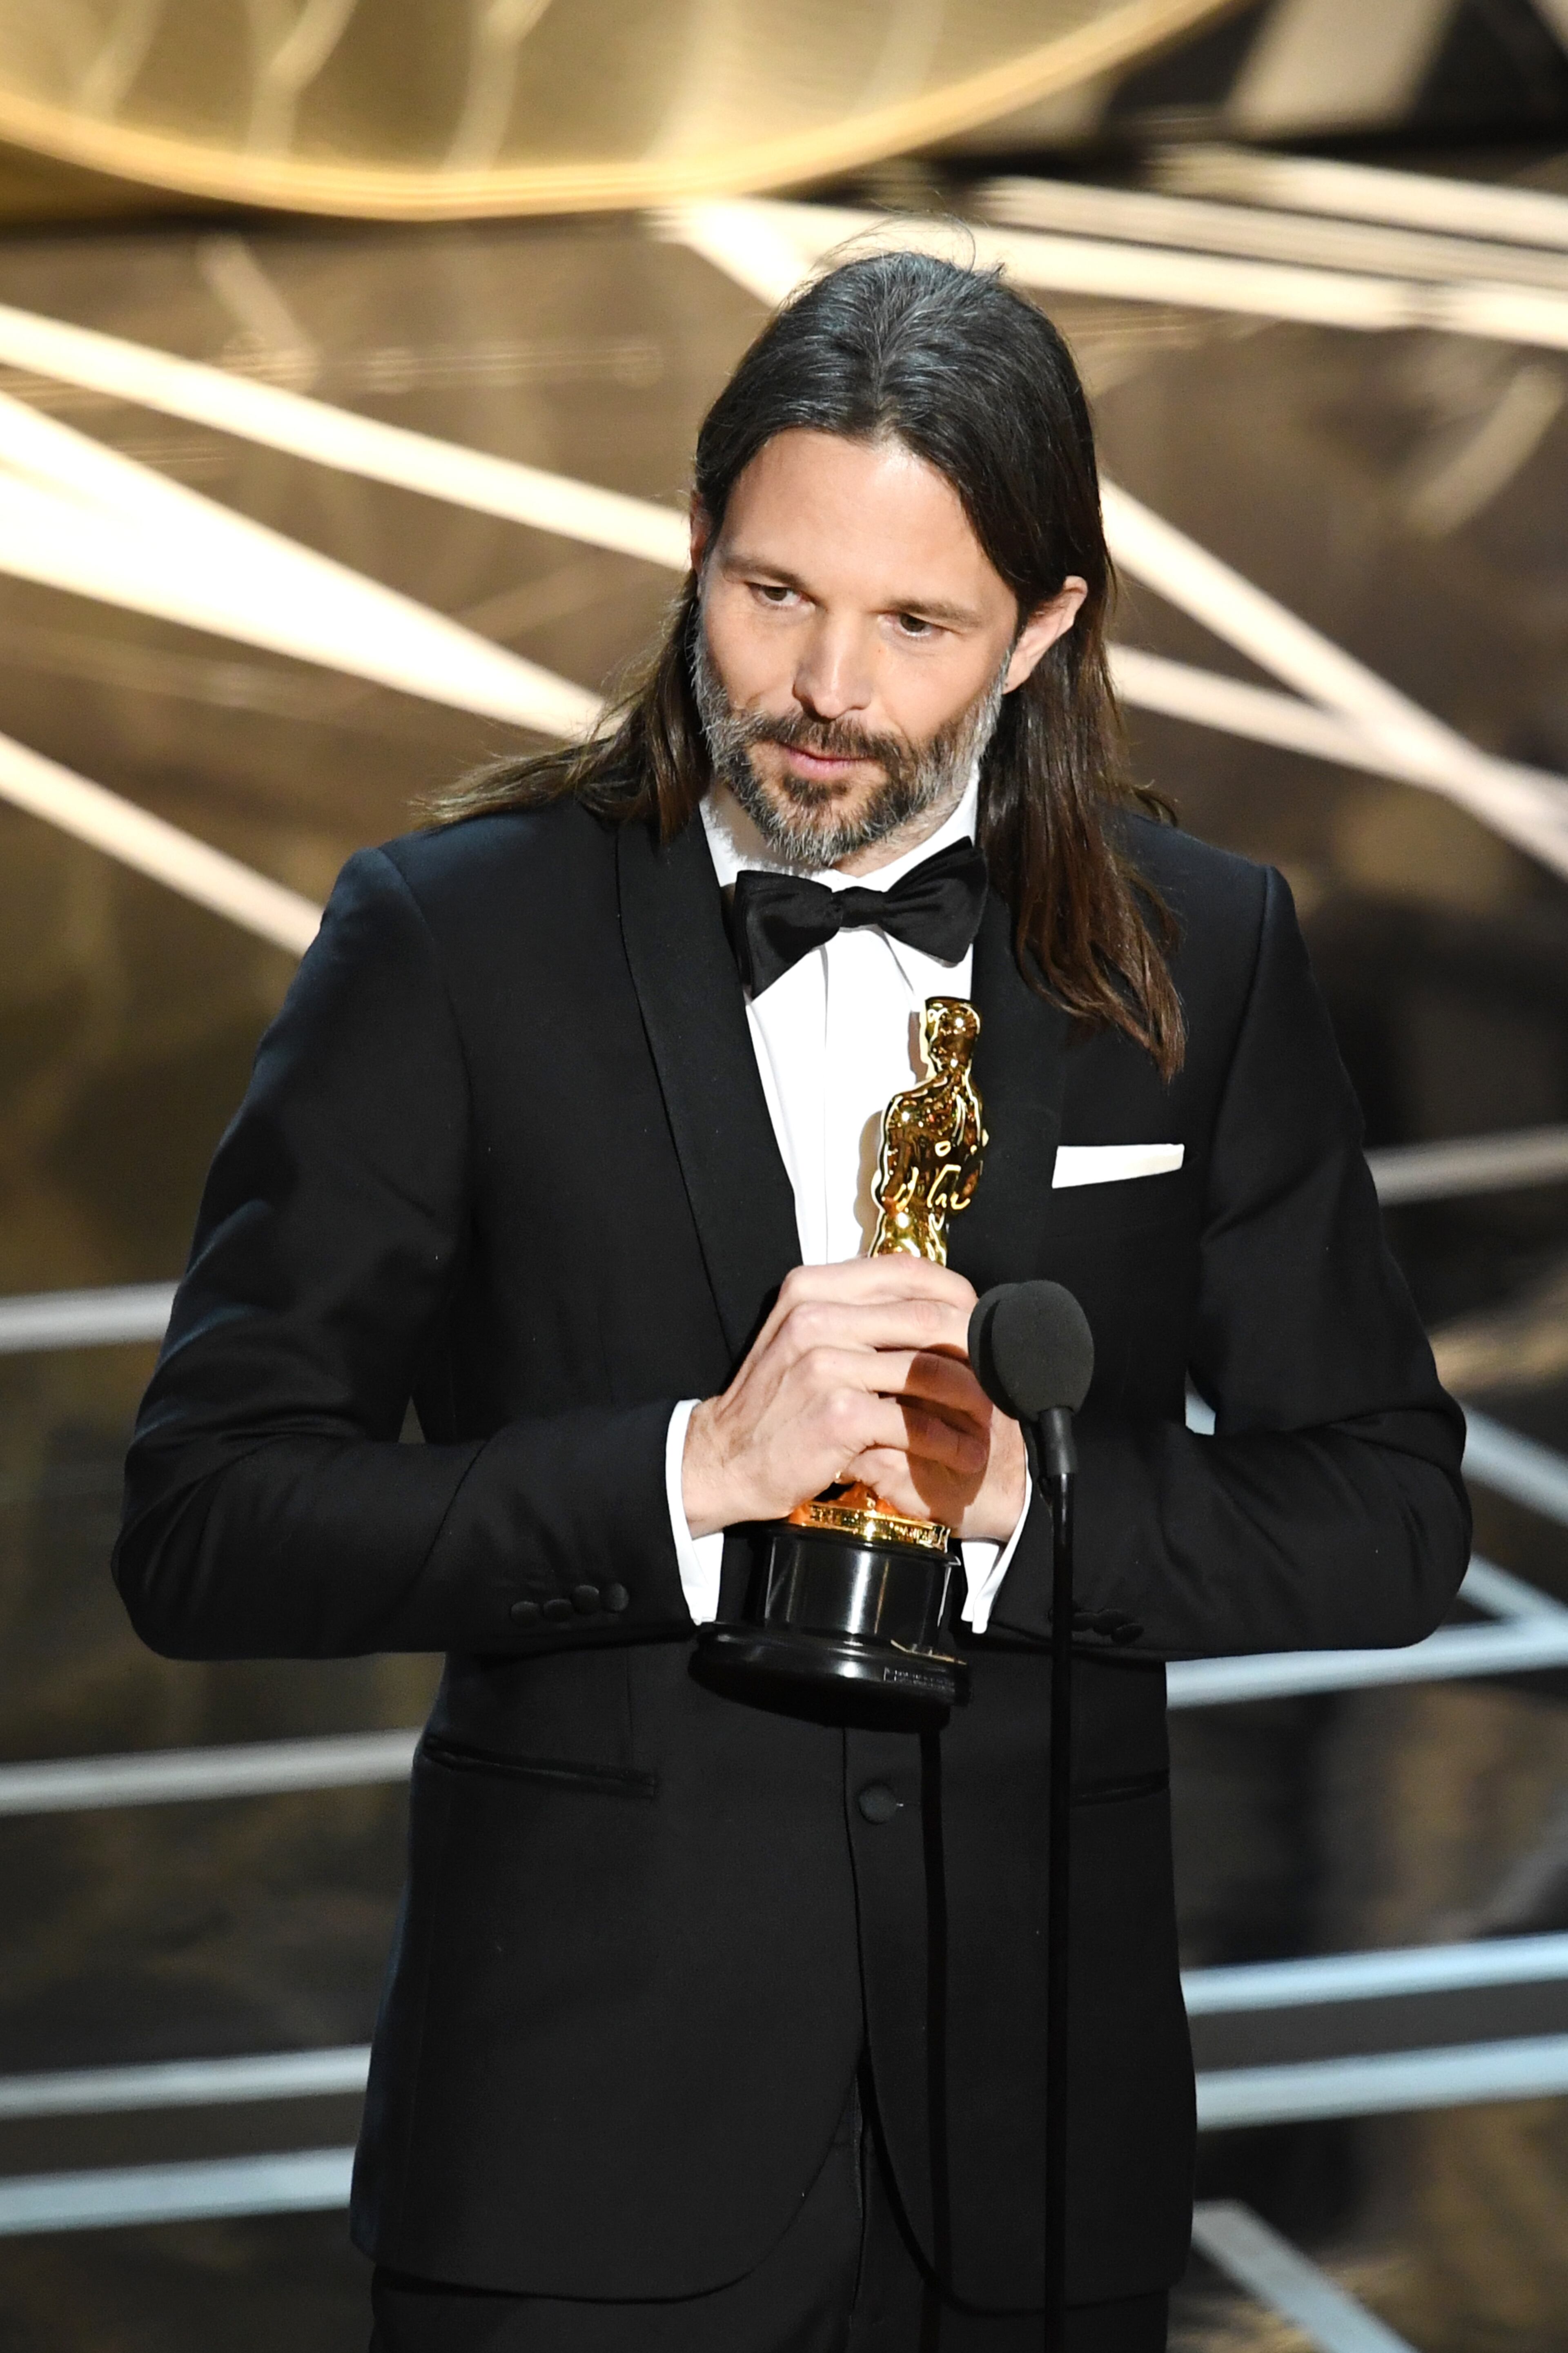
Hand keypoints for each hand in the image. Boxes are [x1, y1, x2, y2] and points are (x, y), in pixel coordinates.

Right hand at [681, 1258, 1027, 1543]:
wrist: (723, 1458)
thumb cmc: (774, 1402)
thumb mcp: (803, 1335)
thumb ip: (855, 1312)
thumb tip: (929, 1304)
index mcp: (812, 1288)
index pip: (907, 1269)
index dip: (957, 1294)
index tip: (979, 1323)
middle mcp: (817, 1317)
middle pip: (929, 1317)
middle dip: (975, 1350)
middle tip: (997, 1376)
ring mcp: (826, 1364)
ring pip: (930, 1370)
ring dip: (972, 1400)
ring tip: (989, 1420)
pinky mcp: (838, 1414)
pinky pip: (915, 1422)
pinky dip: (948, 1441)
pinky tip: (963, 1453)